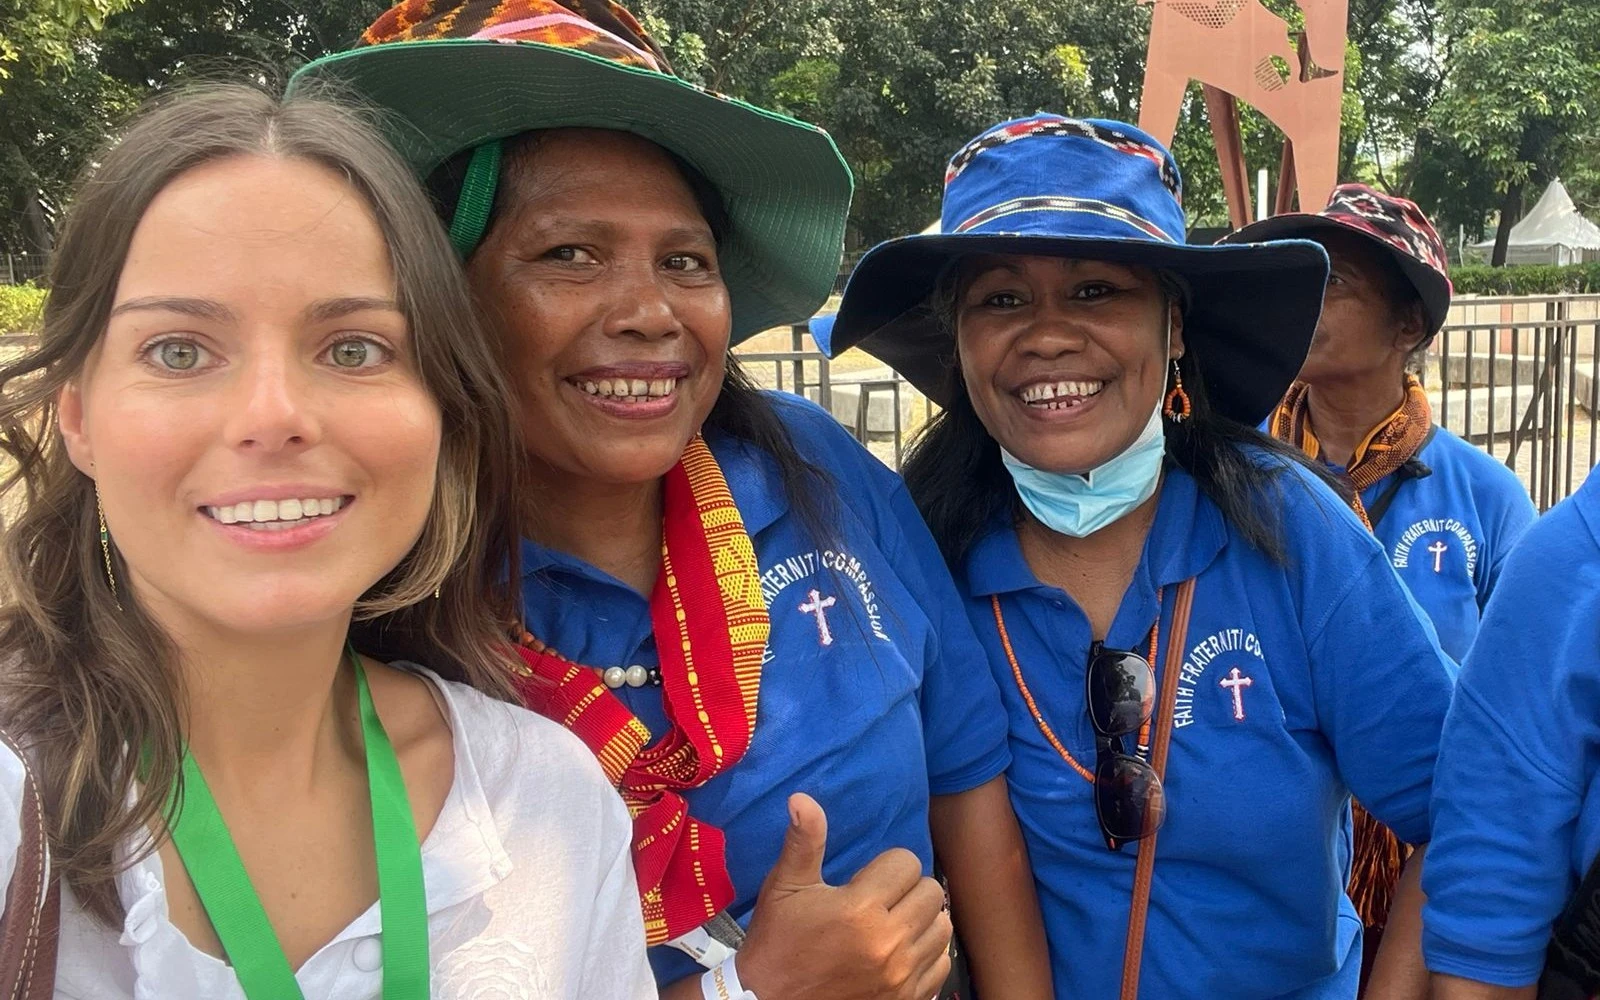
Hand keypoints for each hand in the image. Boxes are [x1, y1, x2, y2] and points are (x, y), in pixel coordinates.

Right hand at [736, 793, 951, 999]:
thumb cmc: (777, 942)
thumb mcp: (785, 887)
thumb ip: (803, 842)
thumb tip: (801, 798)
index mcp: (859, 909)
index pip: (906, 862)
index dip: (887, 865)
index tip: (866, 879)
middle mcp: (887, 942)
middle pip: (930, 891)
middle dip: (907, 889)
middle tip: (881, 899)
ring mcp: (901, 975)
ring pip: (942, 927)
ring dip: (921, 920)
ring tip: (894, 923)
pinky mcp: (906, 998)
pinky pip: (941, 963)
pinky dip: (927, 953)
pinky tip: (902, 951)